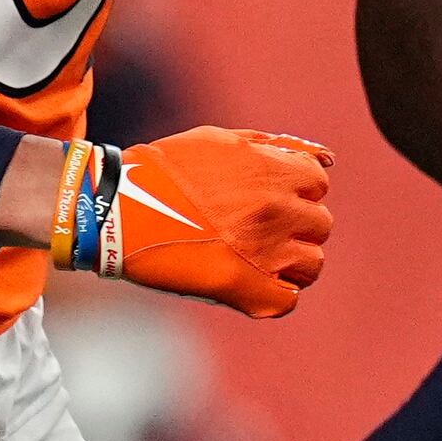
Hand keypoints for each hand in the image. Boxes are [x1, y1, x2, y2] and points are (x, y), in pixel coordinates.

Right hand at [54, 127, 334, 316]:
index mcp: (274, 173)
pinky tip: (252, 283)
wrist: (114, 210)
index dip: (294, 189)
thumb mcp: (221, 140)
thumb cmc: (164, 170)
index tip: (268, 195)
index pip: (318, 183)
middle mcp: (276, 212)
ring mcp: (263, 253)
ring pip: (311, 264)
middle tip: (256, 226)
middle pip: (319, 224)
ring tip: (257, 256)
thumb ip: (276, 146)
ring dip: (291, 260)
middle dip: (294, 224)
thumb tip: (328, 158)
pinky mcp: (243, 289)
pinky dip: (274, 294)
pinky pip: (287, 300)